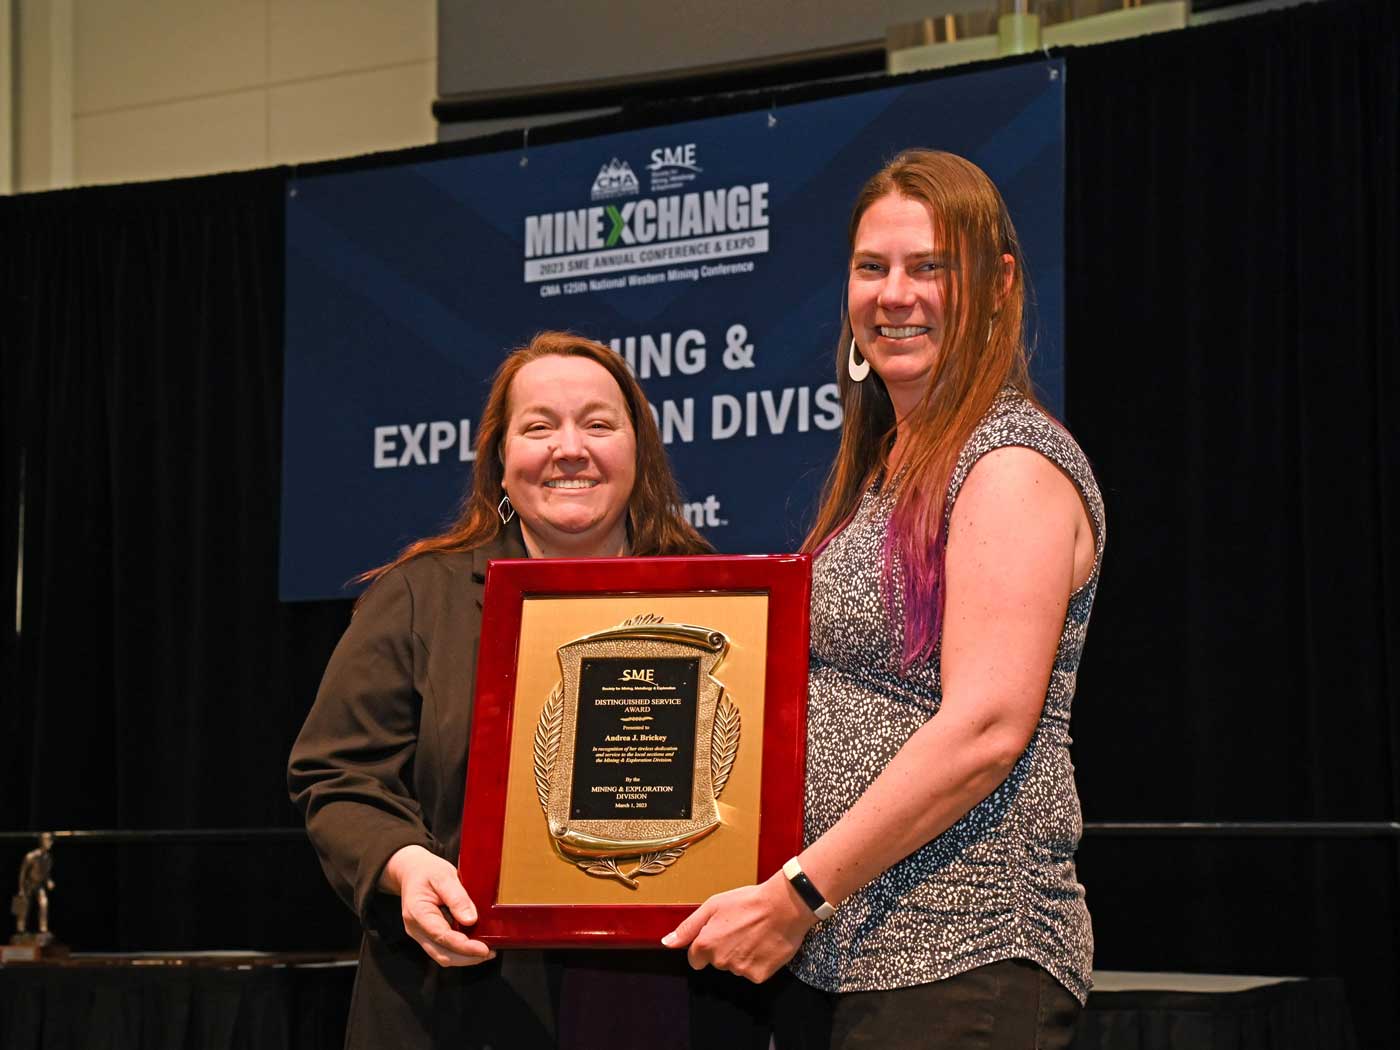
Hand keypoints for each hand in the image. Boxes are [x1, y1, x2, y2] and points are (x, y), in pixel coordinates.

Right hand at [381, 845, 495, 967]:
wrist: (411, 871)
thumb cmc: (427, 871)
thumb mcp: (443, 875)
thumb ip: (457, 897)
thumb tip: (471, 920)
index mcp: (418, 912)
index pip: (441, 936)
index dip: (464, 946)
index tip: (484, 949)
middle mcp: (416, 929)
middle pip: (442, 953)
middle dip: (467, 958)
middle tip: (490, 953)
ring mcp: (420, 934)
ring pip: (442, 955)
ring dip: (465, 958)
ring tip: (486, 952)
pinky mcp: (427, 935)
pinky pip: (443, 949)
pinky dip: (460, 951)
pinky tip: (474, 945)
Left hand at [661, 871, 815, 982]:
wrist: (784, 906)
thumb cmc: (749, 901)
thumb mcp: (713, 906)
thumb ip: (688, 927)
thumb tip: (667, 942)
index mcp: (706, 944)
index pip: (695, 959)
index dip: (706, 946)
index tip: (719, 934)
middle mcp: (720, 961)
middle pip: (717, 962)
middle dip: (725, 949)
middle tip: (741, 929)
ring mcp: (740, 970)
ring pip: (735, 967)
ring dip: (742, 955)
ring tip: (755, 934)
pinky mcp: (759, 976)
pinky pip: (753, 972)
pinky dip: (758, 962)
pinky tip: (764, 944)